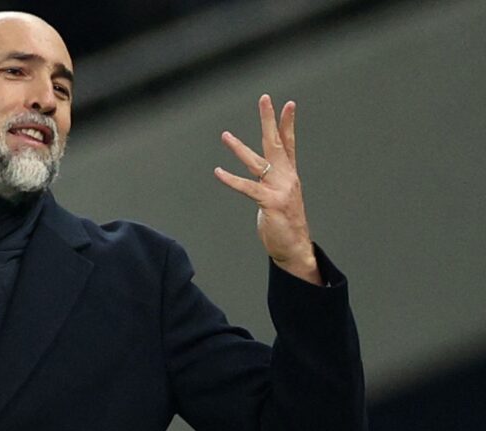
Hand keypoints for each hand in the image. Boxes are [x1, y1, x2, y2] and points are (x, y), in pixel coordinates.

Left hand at [214, 94, 321, 284]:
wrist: (295, 248)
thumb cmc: (285, 224)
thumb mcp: (281, 197)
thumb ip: (272, 183)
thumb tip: (261, 175)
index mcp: (289, 175)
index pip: (289, 144)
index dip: (288, 124)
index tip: (288, 104)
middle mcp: (286, 178)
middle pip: (277, 143)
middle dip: (270, 120)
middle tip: (264, 99)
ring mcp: (280, 189)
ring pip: (257, 162)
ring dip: (239, 148)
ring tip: (225, 135)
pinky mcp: (270, 203)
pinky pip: (248, 187)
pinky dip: (231, 179)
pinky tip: (218, 171)